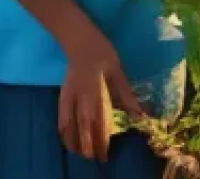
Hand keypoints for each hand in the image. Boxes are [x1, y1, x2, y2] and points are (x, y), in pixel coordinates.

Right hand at [58, 25, 144, 161]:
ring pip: (68, 126)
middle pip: (82, 127)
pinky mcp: (62, 94)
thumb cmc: (102, 51)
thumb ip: (125, 93)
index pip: (98, 121)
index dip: (101, 140)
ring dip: (74, 142)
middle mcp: (79, 97)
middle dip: (88, 145)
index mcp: (94, 91)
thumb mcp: (117, 70)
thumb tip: (138, 112)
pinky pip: (61, 118)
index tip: (106, 154)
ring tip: (81, 154)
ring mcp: (68, 96)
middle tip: (96, 159)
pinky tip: (68, 139)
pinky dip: (64, 131)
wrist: (79, 39)